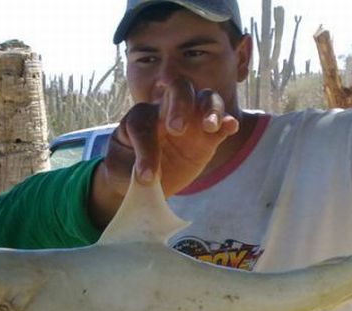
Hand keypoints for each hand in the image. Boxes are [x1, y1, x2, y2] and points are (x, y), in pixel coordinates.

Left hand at [89, 80, 238, 226]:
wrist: (143, 181)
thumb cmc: (127, 171)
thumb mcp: (120, 172)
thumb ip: (130, 169)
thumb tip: (148, 177)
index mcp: (141, 117)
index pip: (143, 122)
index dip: (144, 149)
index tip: (146, 177)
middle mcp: (167, 112)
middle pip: (179, 89)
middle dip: (180, 104)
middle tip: (177, 129)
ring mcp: (191, 123)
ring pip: (205, 98)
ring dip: (210, 108)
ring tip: (210, 126)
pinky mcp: (207, 138)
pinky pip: (221, 124)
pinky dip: (227, 122)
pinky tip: (231, 126)